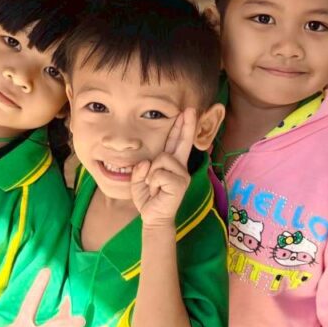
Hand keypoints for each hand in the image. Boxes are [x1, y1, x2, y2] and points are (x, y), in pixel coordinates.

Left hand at [131, 108, 194, 229]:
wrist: (152, 217)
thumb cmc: (148, 198)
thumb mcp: (138, 180)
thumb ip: (141, 168)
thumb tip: (147, 163)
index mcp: (170, 163)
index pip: (175, 141)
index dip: (181, 127)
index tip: (186, 112)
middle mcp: (179, 166)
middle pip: (182, 141)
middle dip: (186, 125)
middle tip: (189, 109)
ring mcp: (181, 174)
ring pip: (162, 159)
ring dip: (151, 173)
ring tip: (153, 186)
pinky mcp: (180, 183)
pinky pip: (159, 173)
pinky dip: (152, 182)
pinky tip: (156, 190)